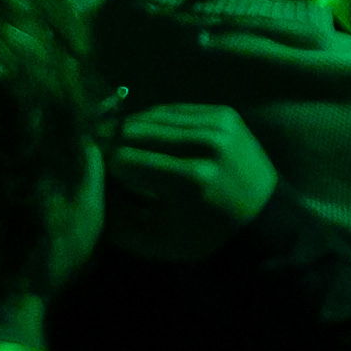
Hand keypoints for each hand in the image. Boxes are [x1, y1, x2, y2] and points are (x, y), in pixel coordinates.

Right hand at [97, 98, 274, 256]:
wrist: (263, 221)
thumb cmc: (203, 238)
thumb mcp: (154, 241)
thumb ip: (113, 216)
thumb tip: (87, 181)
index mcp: (190, 180)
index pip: (122, 158)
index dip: (104, 168)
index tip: (99, 178)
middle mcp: (206, 145)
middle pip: (133, 130)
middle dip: (114, 145)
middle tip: (105, 160)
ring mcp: (218, 125)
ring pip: (151, 114)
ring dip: (132, 131)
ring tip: (126, 150)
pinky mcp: (224, 113)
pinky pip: (174, 109)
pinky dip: (157, 122)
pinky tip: (152, 140)